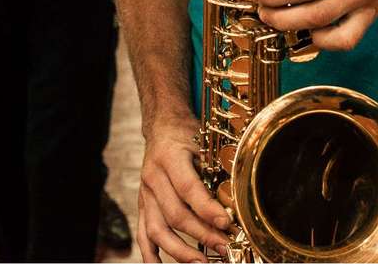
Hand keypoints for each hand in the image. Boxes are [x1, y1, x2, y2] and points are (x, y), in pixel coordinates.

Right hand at [137, 116, 231, 262]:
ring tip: (202, 262)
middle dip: (202, 234)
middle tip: (224, 246)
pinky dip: (151, 254)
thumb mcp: (204, 144)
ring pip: (157, 229)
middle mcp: (153, 177)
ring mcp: (144, 194)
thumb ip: (216, 170)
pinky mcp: (141, 206)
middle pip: (175, 214)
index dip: (207, 209)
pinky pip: (143, 234)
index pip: (188, 188)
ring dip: (180, 251)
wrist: (162, 127)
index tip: (226, 223)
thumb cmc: (187, 135)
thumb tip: (236, 200)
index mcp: (169, 157)